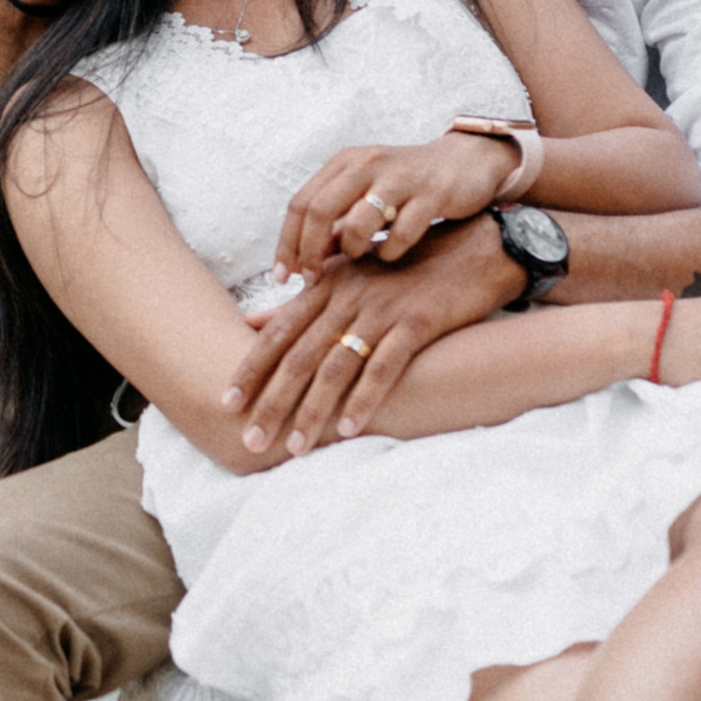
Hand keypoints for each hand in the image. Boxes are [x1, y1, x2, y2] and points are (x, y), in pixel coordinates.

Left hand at [223, 217, 517, 455]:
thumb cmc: (406, 268)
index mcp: (327, 285)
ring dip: (312, 412)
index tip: (225, 403)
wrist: (474, 251)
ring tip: (294, 448)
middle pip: (299, 356)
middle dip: (272, 402)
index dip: (250, 369)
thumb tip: (250, 323)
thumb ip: (301, 303)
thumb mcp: (348, 276)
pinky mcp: (416, 323)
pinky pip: (384, 367)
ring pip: (336, 367)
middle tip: (250, 439)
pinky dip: (365, 400)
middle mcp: (348, 296)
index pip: (277, 332)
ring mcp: (382, 310)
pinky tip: (348, 430)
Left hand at [275, 131, 519, 276]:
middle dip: (309, 252)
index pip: (301, 203)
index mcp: (345, 163)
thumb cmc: (407, 189)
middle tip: (311, 280)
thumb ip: (335, 224)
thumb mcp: (365, 197)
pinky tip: (392, 254)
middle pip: (319, 210)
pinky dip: (391, 251)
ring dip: (352, 250)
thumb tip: (302, 261)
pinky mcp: (432, 193)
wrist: (468, 163)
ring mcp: (400, 177)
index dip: (287, 242)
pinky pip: (402, 232)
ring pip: (358, 221)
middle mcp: (367, 164)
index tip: (282, 276)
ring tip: (360, 258)